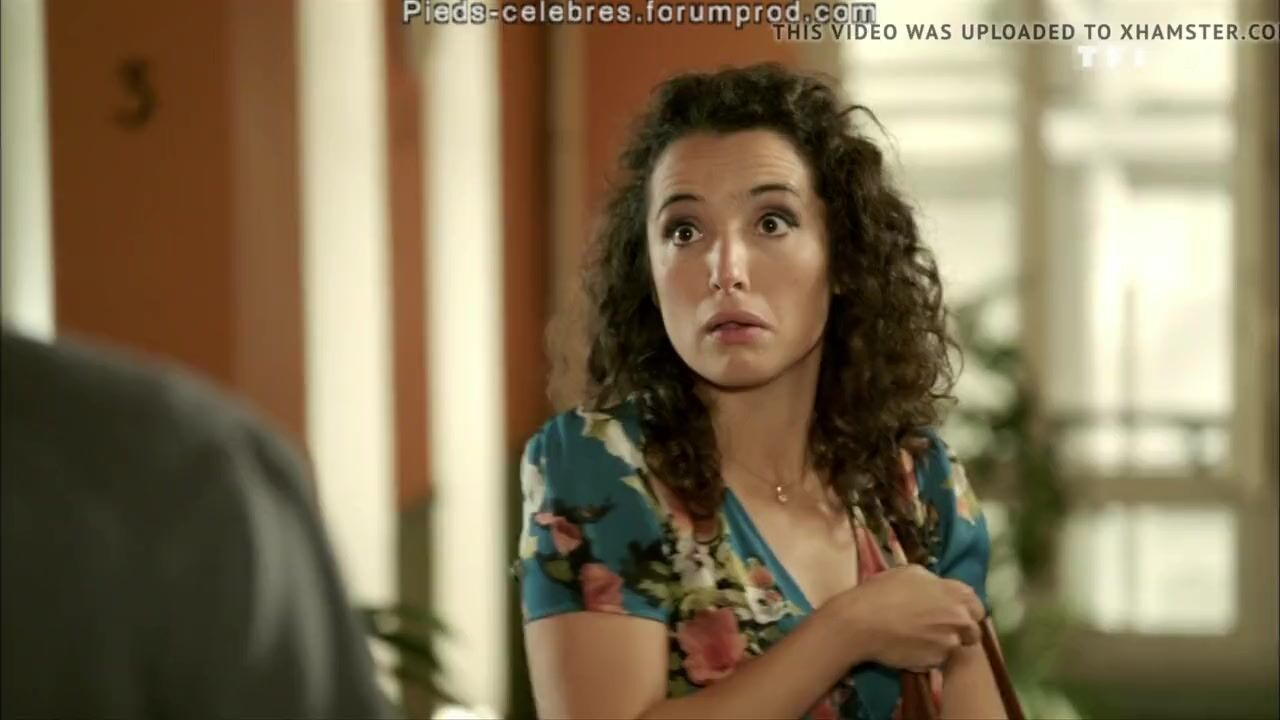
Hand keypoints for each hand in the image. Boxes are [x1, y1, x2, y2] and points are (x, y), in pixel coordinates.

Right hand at [827, 565, 985, 671]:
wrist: (861, 621)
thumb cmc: (883, 591)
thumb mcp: (911, 573)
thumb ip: (934, 582)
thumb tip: (939, 589)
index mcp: (957, 593)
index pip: (976, 606)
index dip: (963, 610)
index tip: (949, 612)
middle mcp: (960, 618)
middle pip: (972, 629)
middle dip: (959, 629)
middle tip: (937, 628)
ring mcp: (950, 642)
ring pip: (954, 646)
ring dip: (942, 643)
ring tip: (920, 638)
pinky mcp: (936, 662)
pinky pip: (937, 659)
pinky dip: (928, 655)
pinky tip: (910, 647)